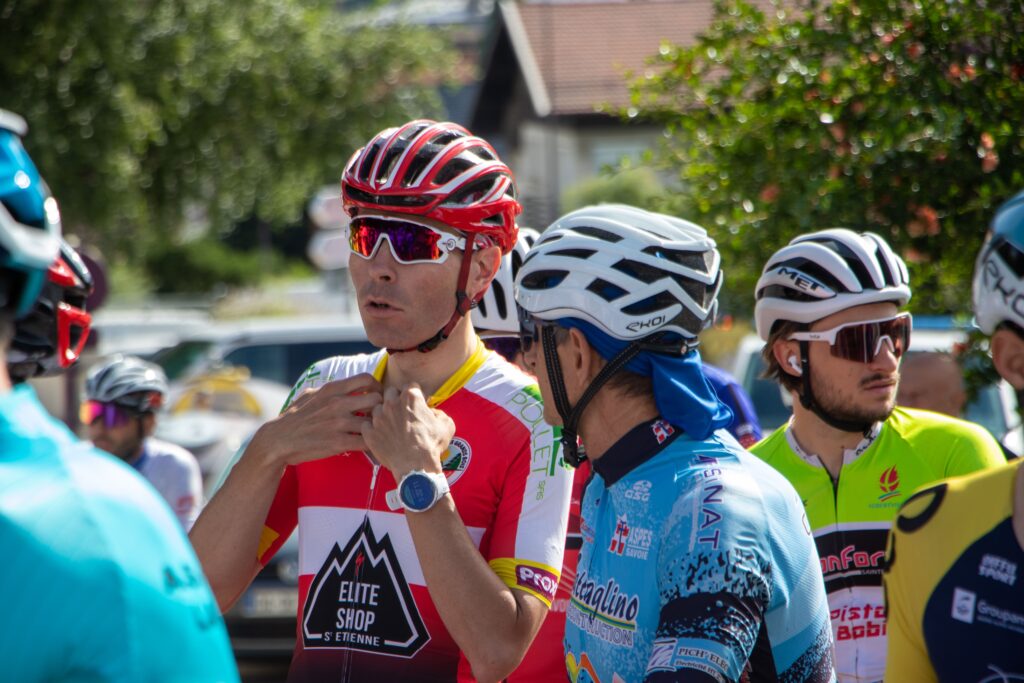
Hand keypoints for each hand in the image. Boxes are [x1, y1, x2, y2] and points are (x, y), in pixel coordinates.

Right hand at [247, 373, 382, 468]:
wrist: (279, 440)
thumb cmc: (294, 417)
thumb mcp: (310, 394)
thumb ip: (329, 389)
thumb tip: (345, 384)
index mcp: (331, 389)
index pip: (366, 379)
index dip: (376, 386)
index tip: (376, 395)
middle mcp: (337, 403)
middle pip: (376, 399)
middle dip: (380, 407)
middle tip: (378, 415)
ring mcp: (339, 423)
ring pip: (373, 421)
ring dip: (376, 426)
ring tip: (374, 431)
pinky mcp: (339, 442)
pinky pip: (366, 441)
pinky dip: (370, 443)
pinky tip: (368, 445)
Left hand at [361, 384, 455, 479]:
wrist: (416, 467)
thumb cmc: (432, 445)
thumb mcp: (446, 425)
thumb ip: (439, 413)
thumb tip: (432, 413)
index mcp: (411, 397)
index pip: (410, 385)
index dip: (414, 394)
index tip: (415, 403)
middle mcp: (392, 403)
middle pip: (390, 391)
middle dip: (395, 398)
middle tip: (401, 411)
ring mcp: (378, 418)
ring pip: (376, 407)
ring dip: (382, 413)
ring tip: (389, 425)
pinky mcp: (369, 432)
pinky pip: (366, 425)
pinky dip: (371, 429)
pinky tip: (379, 435)